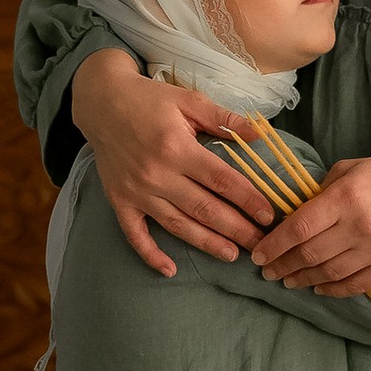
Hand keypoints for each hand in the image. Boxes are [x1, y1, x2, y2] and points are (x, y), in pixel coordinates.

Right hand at [70, 48, 273, 280]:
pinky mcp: (120, 201)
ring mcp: (137, 191)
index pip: (221, 180)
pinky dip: (151, 254)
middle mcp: (158, 173)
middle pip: (204, 208)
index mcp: (177, 147)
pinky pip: (135, 234)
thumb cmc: (150, 100)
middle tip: (261, 245)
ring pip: (177, 225)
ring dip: (206, 243)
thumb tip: (260, 135)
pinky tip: (170, 270)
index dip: (247, 199)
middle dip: (236, 229)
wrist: (102, 102)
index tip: (268, 215)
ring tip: (232, 255)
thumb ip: (224, 119)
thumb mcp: (189, 100)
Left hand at [253, 143, 370, 296]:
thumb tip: (294, 216)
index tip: (259, 255)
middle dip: (283, 265)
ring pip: (329, 273)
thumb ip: (321, 193)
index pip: (299, 228)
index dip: (275, 245)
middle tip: (268, 271)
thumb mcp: (349, 170)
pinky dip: (333, 289)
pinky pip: (356, 285)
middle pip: (310, 254)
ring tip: (288, 281)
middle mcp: (360, 226)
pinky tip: (318, 287)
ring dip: (303, 279)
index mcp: (345, 197)